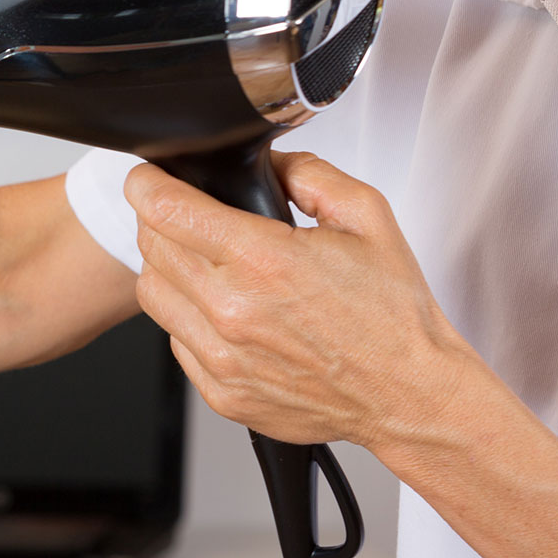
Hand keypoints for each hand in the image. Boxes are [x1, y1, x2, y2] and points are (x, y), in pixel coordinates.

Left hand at [125, 151, 481, 449]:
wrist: (410, 395)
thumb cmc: (393, 317)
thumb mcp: (366, 217)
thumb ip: (308, 173)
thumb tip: (265, 162)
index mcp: (263, 260)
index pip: (164, 209)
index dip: (147, 183)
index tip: (148, 178)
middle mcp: (232, 310)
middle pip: (150, 245)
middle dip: (163, 221)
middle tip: (192, 219)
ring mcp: (222, 356)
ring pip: (152, 293)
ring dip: (168, 270)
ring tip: (208, 266)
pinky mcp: (220, 392)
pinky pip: (174, 341)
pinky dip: (188, 320)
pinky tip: (226, 313)